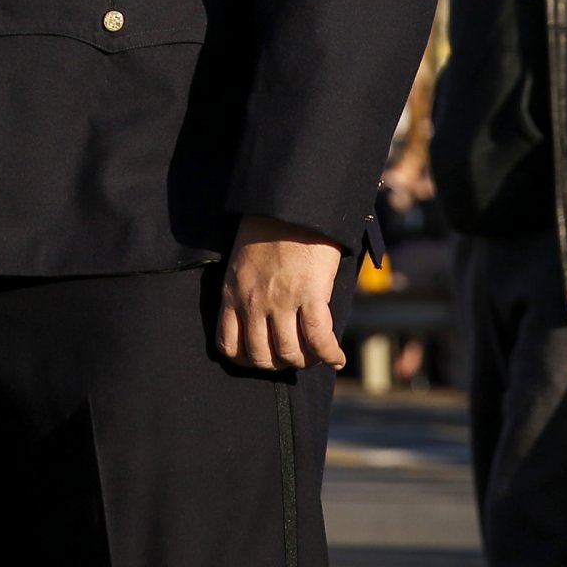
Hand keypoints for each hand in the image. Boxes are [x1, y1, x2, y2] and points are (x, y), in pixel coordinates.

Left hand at [217, 214, 346, 369]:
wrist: (292, 201)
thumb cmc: (268, 225)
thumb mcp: (242, 260)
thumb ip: (246, 288)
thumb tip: (260, 314)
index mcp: (233, 293)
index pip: (229, 346)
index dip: (247, 361)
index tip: (262, 359)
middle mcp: (253, 302)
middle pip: (261, 357)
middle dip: (278, 365)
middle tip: (292, 358)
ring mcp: (281, 300)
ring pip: (289, 353)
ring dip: (305, 361)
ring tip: (315, 356)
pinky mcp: (310, 294)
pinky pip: (318, 338)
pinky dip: (329, 354)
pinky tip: (336, 358)